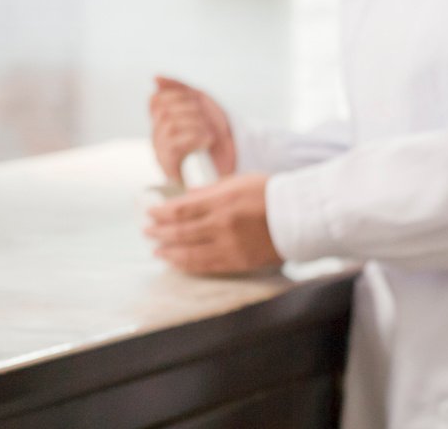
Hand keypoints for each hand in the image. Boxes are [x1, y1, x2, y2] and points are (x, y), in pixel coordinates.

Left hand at [145, 173, 280, 274]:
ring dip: (168, 251)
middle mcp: (221, 225)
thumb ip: (213, 190)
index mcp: (222, 201)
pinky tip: (176, 262)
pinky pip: (204, 266)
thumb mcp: (241, 181)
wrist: (300, 217)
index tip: (150, 213)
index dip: (161, 212)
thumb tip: (188, 196)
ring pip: (188, 252)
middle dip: (159, 232)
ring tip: (156, 250)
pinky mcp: (236, 261)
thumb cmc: (273, 194)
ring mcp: (228, 245)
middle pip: (180, 231)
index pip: (181, 209)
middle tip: (147, 231)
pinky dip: (186, 264)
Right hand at [149, 76, 236, 181]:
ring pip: (169, 126)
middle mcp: (157, 137)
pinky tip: (206, 141)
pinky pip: (173, 146)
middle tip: (206, 120)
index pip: (155, 100)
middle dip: (191, 111)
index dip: (178, 96)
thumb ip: (178, 88)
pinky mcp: (169, 169)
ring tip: (209, 133)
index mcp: (162, 121)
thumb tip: (155, 78)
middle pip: (163, 112)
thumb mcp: (200, 102)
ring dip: (197, 125)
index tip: (197, 103)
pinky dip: (195, 139)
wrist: (236, 154)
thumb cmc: (217, 128)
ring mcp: (161, 153)